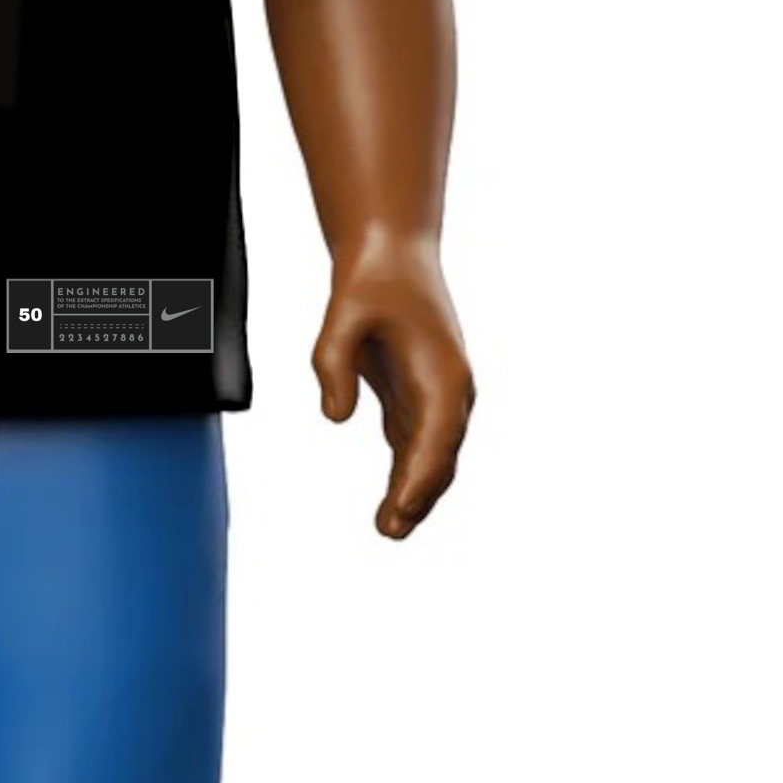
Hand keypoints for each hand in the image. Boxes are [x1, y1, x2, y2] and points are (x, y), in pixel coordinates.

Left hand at [311, 239, 473, 539]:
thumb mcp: (342, 313)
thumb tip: (335, 418)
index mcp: (442, 373)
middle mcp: (450, 389)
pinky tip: (390, 500)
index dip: (419, 479)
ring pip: (430, 455)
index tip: (401, 510)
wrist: (392, 251)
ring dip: (413, 491)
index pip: (435, 438)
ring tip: (388, 527)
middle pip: (439, 456)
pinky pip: (415, 443)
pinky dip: (405, 471)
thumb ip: (333, 363)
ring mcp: (438, 393)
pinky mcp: (419, 394)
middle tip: (390, 531)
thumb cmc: (372, 279)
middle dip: (418, 496)